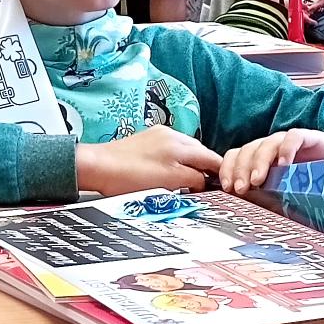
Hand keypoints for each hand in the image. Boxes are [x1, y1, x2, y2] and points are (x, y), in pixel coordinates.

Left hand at [74, 125, 222, 196]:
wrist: (97, 166)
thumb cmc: (128, 175)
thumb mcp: (169, 181)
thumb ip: (193, 179)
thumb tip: (206, 182)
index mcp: (180, 143)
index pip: (211, 157)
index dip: (221, 173)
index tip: (226, 185)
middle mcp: (171, 135)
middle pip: (199, 153)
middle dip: (205, 170)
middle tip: (208, 188)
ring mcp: (157, 136)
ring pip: (184, 153)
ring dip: (189, 167)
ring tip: (188, 184)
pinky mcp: (146, 141)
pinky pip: (170, 152)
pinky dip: (175, 164)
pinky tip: (169, 176)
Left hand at [218, 130, 323, 195]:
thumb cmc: (318, 186)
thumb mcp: (288, 197)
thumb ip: (267, 200)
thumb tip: (240, 212)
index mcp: (263, 161)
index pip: (236, 157)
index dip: (227, 170)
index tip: (226, 189)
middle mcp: (273, 149)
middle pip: (246, 150)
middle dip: (239, 169)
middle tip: (239, 188)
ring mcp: (290, 143)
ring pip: (265, 143)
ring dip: (258, 162)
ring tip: (257, 180)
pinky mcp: (311, 138)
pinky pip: (293, 138)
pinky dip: (286, 150)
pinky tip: (285, 165)